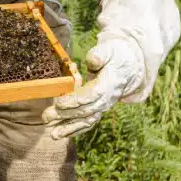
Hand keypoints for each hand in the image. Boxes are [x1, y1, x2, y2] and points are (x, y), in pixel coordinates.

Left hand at [41, 0, 180, 139]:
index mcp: (114, 80)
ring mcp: (107, 103)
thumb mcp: (112, 46)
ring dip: (69, 127)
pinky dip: (75, 128)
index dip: (77, 100)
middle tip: (47, 117)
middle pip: (89, 109)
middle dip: (67, 115)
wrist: (134, 59)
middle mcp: (112, 95)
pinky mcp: (101, 107)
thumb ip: (101, 53)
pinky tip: (60, 133)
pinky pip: (89, 120)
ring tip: (52, 134)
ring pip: (89, 119)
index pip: (95, 94)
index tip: (59, 103)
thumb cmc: (119, 50)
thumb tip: (92, 59)